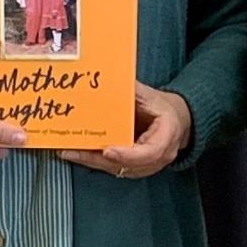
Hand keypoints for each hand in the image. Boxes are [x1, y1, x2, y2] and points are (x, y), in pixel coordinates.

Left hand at [59, 84, 192, 177]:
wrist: (176, 122)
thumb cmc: (163, 109)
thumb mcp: (151, 96)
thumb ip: (133, 91)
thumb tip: (110, 78)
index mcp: (167, 136)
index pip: (149, 152)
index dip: (127, 154)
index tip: (107, 151)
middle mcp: (159, 156)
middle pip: (128, 165)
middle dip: (98, 159)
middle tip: (74, 151)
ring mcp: (148, 166)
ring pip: (119, 169)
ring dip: (93, 162)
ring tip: (69, 152)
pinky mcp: (136, 168)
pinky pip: (115, 168)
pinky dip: (96, 162)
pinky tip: (77, 154)